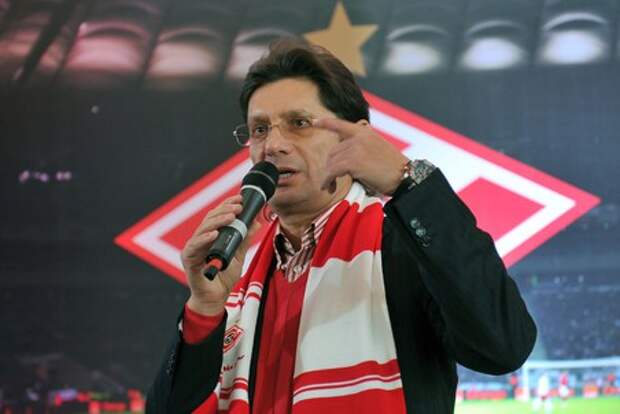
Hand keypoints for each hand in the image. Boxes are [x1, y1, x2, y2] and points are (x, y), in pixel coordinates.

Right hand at [181, 195, 259, 315]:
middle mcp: (199, 241)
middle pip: (209, 219)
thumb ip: (244, 239)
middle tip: (239, 206)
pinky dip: (204, 239)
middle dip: (225, 210)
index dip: (227, 205)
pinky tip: (215, 234)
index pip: (216, 216)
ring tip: (231, 216)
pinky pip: (195, 247)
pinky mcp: (189, 261)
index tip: (241, 198)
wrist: (216, 299)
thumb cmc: (223, 277)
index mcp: (209, 237)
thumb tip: (256, 221)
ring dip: (218, 221)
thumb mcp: (238, 255)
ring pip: (202, 230)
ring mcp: (193, 250)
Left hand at [314, 118, 407, 195]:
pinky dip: (328, 180)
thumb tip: (346, 156)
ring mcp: (356, 148)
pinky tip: (329, 187)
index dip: (326, 122)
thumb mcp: (378, 149)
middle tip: (330, 181)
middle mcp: (359, 137)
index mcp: (365, 132)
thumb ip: (362, 147)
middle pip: (333, 151)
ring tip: (330, 187)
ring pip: (331, 162)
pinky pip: (333, 171)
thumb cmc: (393, 169)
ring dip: (328, 176)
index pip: (341, 124)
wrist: (405, 176)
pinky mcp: (354, 161)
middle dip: (330, 167)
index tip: (314, 121)